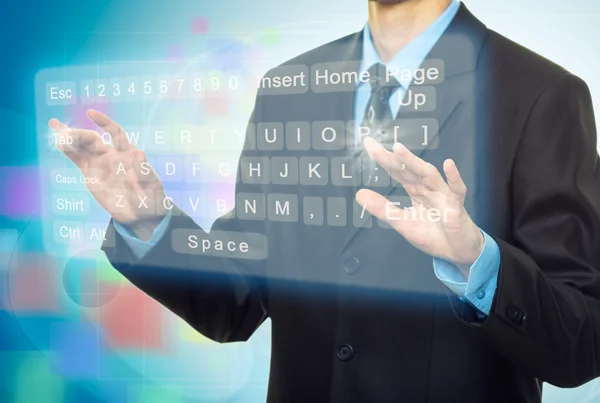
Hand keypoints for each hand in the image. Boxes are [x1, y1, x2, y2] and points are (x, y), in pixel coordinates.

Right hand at [49, 110, 165, 240]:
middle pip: (94, 140)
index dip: (104, 123)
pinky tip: (59, 143)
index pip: (115, 133)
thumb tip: (140, 152)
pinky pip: (79, 160)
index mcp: (128, 154)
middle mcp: (113, 156)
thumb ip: (144, 170)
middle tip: (65, 136)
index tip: (91, 114)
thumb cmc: (151, 197)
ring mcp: (101, 164)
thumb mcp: (151, 185)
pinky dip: (69, 151)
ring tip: (55, 126)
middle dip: (79, 134)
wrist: (142, 214)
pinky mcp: (92, 175)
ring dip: (70, 138)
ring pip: (83, 147)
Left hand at [356, 137, 483, 273]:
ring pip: (428, 175)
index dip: (384, 159)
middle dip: (392, 157)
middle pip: (409, 170)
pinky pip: (457, 190)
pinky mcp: (457, 207)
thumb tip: (359, 194)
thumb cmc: (433, 235)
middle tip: (373, 144)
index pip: (398, 172)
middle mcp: (428, 189)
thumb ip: (383, 208)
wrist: (457, 252)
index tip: (368, 144)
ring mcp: (443, 196)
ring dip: (414, 162)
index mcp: (415, 191)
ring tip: (398, 150)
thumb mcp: (402, 223)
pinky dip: (454, 178)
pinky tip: (448, 165)